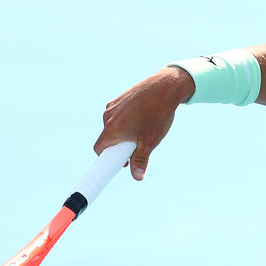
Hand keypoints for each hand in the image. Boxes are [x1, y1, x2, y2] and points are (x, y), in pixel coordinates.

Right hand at [94, 66, 194, 180]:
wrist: (166, 87)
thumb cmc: (157, 115)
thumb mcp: (150, 141)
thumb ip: (141, 160)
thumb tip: (137, 177)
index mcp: (112, 128)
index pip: (99, 149)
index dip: (106, 159)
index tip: (117, 163)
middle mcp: (108, 116)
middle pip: (107, 138)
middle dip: (119, 146)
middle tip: (136, 148)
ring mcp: (113, 106)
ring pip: (113, 127)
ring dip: (124, 133)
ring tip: (143, 131)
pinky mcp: (119, 99)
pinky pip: (118, 116)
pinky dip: (126, 122)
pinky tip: (143, 119)